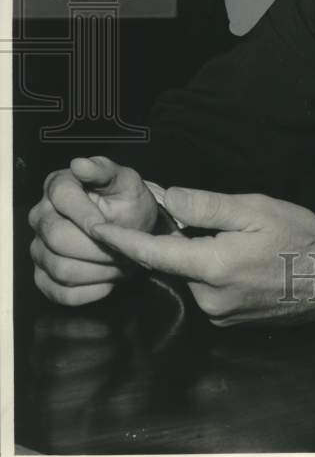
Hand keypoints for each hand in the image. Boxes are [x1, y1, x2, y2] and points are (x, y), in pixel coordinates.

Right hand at [29, 156, 159, 306]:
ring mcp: (39, 247)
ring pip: (60, 269)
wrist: (132, 228)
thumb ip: (104, 171)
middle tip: (124, 250)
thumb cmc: (128, 201)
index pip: (63, 201)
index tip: (114, 227)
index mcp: (58, 186)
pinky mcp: (43, 275)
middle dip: (98, 248)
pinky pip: (59, 292)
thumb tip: (80, 164)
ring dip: (98, 271)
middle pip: (58, 238)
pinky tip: (108, 280)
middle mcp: (41, 216)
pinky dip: (89, 291)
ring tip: (121, 264)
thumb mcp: (126, 181)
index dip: (89, 217)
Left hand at [91, 188, 314, 327]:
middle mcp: (209, 298)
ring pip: (192, 276)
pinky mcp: (231, 322)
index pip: (153, 253)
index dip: (121, 240)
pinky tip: (242, 258)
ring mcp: (220, 315)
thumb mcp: (255, 209)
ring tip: (234, 237)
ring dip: (198, 255)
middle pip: (174, 263)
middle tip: (195, 214)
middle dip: (175, 239)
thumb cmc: (299, 238)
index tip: (95, 229)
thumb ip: (207, 205)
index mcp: (212, 266)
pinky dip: (213, 271)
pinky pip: (209, 290)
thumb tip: (168, 199)